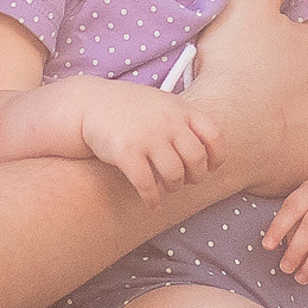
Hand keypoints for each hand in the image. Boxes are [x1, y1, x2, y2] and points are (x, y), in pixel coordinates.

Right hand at [74, 82, 222, 201]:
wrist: (91, 104)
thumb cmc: (132, 109)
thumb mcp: (164, 104)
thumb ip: (186, 121)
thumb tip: (210, 152)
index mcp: (181, 109)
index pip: (214, 136)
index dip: (216, 157)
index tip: (209, 167)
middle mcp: (168, 122)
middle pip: (196, 159)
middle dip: (195, 176)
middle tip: (186, 181)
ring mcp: (147, 137)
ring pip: (174, 175)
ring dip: (173, 188)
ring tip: (166, 189)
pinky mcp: (126, 153)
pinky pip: (147, 185)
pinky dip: (153, 199)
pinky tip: (152, 203)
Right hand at [191, 0, 307, 197]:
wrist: (224, 133)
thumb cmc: (234, 66)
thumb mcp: (249, 0)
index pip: (303, 40)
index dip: (274, 45)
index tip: (249, 55)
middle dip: (285, 79)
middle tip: (248, 85)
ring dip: (288, 113)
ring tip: (251, 115)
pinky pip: (302, 148)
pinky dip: (286, 146)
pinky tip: (261, 142)